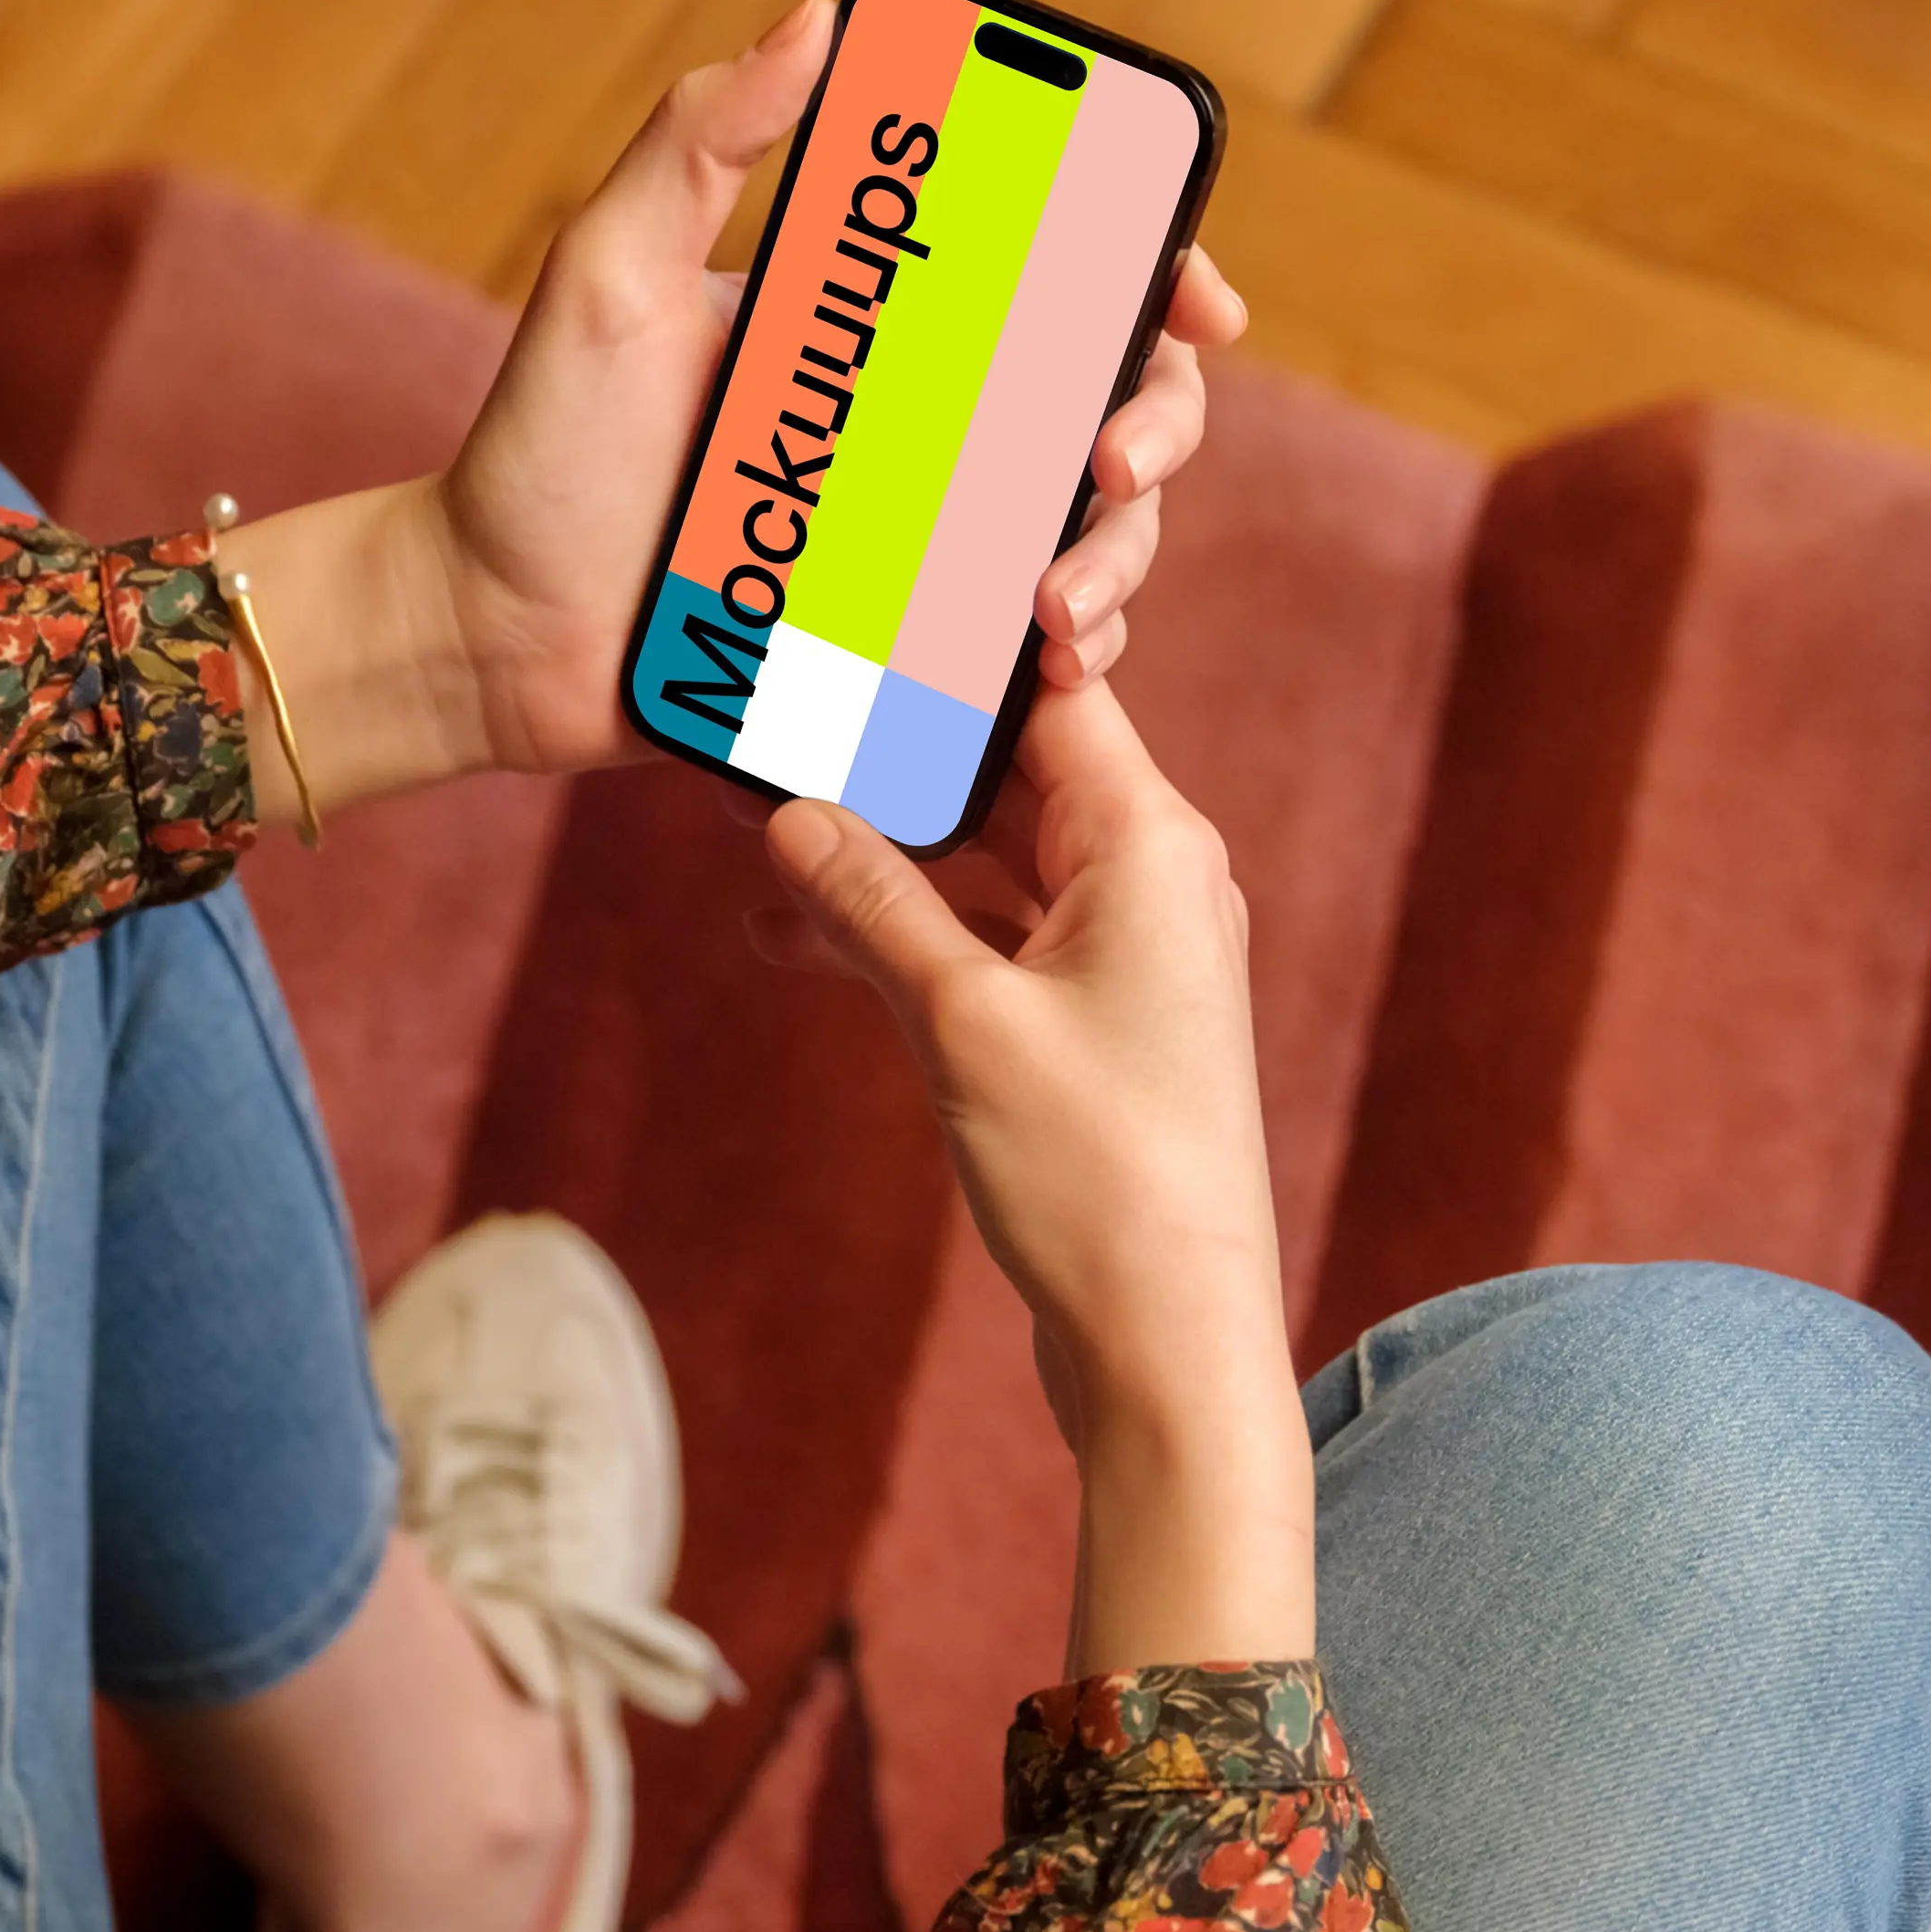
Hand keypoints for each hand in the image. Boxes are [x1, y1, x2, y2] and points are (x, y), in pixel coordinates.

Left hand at [218, 1, 1248, 825]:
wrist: (487, 636)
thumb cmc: (538, 451)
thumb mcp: (608, 274)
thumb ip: (699, 141)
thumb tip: (818, 17)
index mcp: (877, 321)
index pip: (1051, 274)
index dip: (1152, 271)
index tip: (1197, 296)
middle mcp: (918, 423)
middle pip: (1105, 399)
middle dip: (1157, 423)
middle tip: (1116, 457)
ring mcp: (917, 538)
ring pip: (1087, 530)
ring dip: (1117, 556)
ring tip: (1063, 601)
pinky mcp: (900, 645)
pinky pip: (1018, 643)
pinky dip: (1065, 650)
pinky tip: (1046, 657)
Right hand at [763, 685, 1312, 1671]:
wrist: (1169, 1339)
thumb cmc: (1097, 1175)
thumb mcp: (961, 1021)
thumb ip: (873, 903)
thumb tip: (791, 813)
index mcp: (1151, 844)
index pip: (1050, 691)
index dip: (955, 643)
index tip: (864, 592)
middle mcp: (1152, 879)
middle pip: (1013, 767)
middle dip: (897, 744)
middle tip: (779, 697)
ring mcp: (1124, 954)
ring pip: (989, 858)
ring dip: (884, 849)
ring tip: (761, 818)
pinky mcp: (1091, 1023)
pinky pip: (988, 936)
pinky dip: (906, 930)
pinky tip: (797, 930)